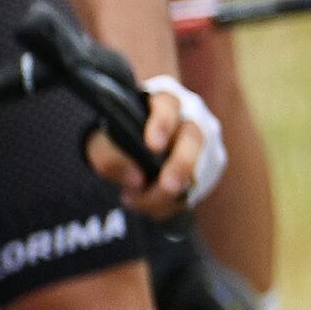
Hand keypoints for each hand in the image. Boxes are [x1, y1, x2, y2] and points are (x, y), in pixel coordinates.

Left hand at [96, 71, 222, 214]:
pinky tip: (150, 208)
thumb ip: (110, 156)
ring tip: (136, 201)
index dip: (162, 123)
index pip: (167, 104)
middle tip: (168, 186)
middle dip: (182, 164)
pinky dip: (173, 203)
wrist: (136, 139)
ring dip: (170, 192)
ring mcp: (205, 142)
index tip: (152, 146)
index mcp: (164, 100)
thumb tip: (136, 181)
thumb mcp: (102, 142)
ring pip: (200, 168)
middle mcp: (191, 118)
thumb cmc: (119, 135)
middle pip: (194, 137)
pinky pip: (197, 189)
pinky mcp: (208, 167)